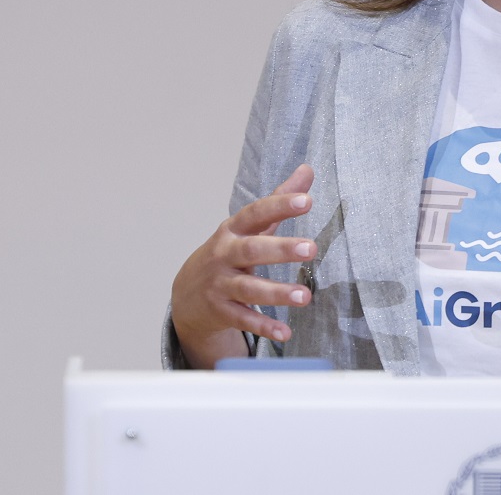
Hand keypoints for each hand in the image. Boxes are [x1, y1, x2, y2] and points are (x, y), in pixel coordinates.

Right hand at [170, 164, 316, 368]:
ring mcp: (220, 284)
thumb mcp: (249, 226)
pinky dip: (263, 326)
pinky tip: (285, 331)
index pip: (257, 213)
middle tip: (312, 248)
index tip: (307, 200)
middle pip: (252, 250)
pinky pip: (243, 318)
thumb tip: (308, 169)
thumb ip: (279, 200)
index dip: (280, 205)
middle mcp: (225, 254)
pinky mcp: (220, 311)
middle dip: (282, 249)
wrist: (188, 294)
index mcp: (234, 230)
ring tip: (305, 296)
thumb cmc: (228, 253)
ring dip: (277, 293)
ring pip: (249, 288)